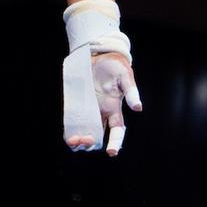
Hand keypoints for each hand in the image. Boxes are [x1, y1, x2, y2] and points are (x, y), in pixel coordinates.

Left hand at [61, 0, 139, 155]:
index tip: (111, 152)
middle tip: (84, 141)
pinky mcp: (77, 105)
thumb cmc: (115, 65)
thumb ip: (131, 91)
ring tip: (74, 141)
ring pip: (85, 131)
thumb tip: (138, 108)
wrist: (98, 53)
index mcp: (114, 108)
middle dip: (92, 143)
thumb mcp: (125, 76)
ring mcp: (89, 109)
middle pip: (98, 135)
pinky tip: (68, 136)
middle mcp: (102, 112)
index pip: (117, 130)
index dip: (115, 142)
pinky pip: (74, 122)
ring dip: (80, 141)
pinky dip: (71, 132)